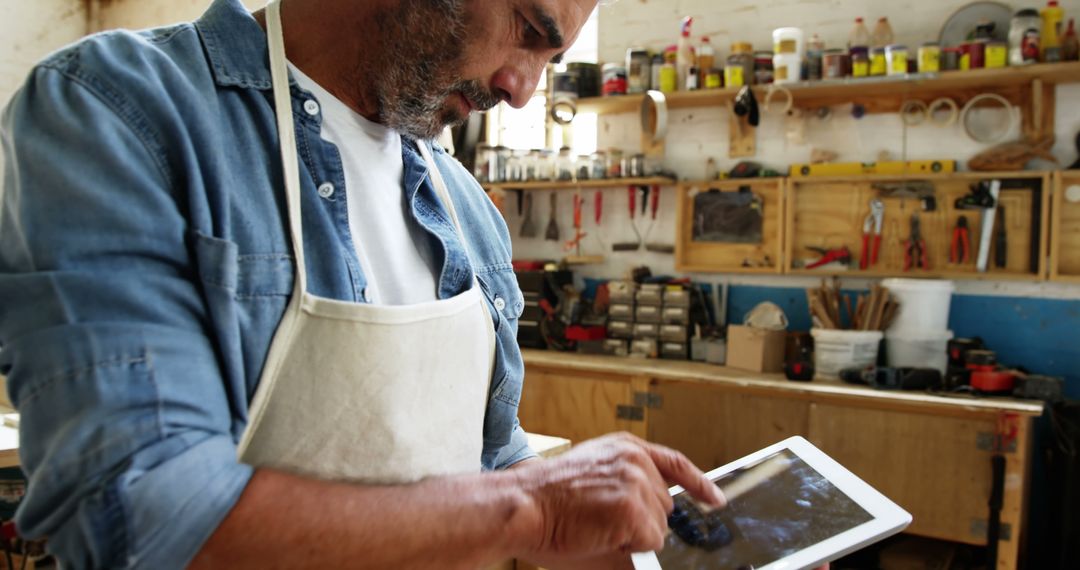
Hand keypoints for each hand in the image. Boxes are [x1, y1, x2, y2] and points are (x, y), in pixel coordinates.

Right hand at [511, 432, 725, 562]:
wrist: (524, 504)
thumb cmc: (547, 498)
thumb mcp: (593, 477)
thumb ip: (628, 485)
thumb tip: (656, 521)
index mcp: (625, 447)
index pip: (674, 463)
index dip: (698, 483)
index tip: (715, 499)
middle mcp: (635, 459)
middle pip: (665, 505)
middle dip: (641, 521)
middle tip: (600, 519)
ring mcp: (636, 481)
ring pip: (659, 527)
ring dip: (632, 535)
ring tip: (595, 523)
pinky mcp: (633, 508)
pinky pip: (650, 542)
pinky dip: (628, 546)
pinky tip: (599, 531)